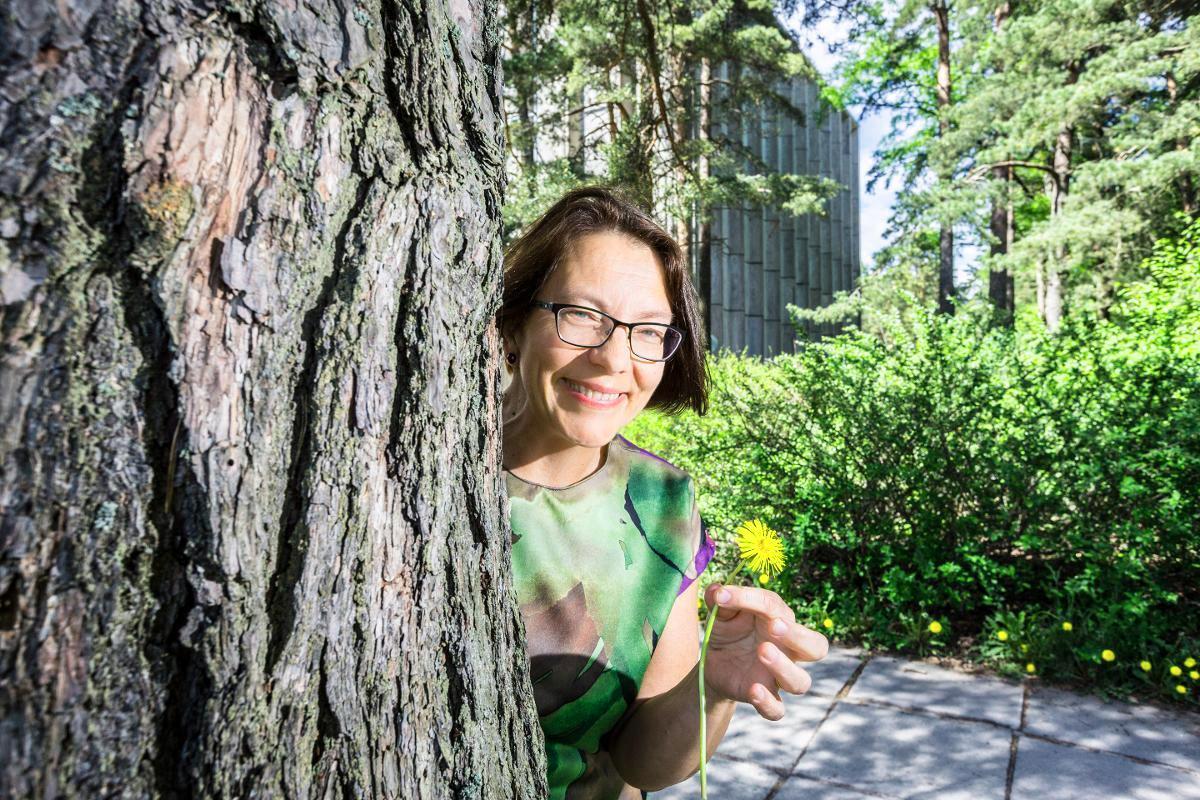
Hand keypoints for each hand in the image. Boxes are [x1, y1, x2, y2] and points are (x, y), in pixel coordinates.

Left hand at [701, 583, 829, 719]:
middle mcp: (788, 650)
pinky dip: (768, 702)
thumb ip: (719, 600)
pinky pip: (777, 710)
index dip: (750, 598)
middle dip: (798, 635)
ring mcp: (779, 677)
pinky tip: (753, 689)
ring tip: (762, 651)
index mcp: (780, 622)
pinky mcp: (766, 698)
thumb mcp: (720, 614)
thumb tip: (716, 590)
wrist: (714, 665)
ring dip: (784, 667)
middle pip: (816, 646)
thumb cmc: (728, 632)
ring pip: (800, 681)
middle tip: (775, 626)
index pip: (775, 607)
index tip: (723, 596)